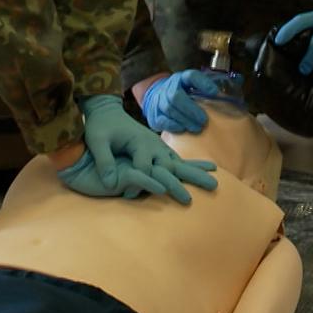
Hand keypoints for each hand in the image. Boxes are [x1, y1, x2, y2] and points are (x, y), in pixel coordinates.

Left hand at [75, 94, 218, 203]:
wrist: (107, 111)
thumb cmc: (100, 126)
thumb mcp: (97, 141)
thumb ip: (104, 160)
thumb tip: (109, 183)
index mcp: (139, 143)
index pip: (143, 169)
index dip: (135, 184)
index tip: (127, 196)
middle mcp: (153, 145)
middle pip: (169, 167)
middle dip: (180, 184)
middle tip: (189, 201)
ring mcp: (159, 146)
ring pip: (179, 164)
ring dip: (196, 174)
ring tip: (214, 183)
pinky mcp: (160, 149)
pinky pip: (179, 160)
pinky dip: (194, 165)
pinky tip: (209, 169)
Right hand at [140, 70, 245, 133]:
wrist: (155, 92)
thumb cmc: (184, 91)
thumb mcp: (196, 83)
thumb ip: (217, 82)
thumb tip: (240, 80)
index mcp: (182, 78)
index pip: (191, 76)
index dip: (202, 83)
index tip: (214, 92)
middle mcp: (170, 87)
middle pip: (176, 96)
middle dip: (191, 109)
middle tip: (204, 120)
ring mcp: (159, 100)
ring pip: (169, 109)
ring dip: (184, 119)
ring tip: (197, 128)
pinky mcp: (154, 114)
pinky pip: (162, 120)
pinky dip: (173, 125)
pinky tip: (182, 129)